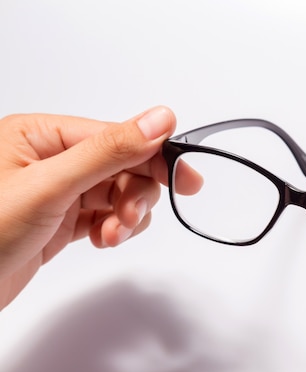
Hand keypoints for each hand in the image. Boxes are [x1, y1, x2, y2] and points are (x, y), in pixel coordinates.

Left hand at [0, 107, 199, 309]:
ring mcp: (59, 192)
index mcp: (41, 136)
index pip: (116, 136)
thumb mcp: (50, 187)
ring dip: (126, 216)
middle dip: (135, 194)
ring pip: (119, 193)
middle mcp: (52, 160)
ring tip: (112, 235)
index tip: (185, 178)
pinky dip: (115, 229)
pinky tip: (104, 240)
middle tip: (131, 218)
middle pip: (123, 166)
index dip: (154, 157)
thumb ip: (109, 151)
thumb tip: (157, 119)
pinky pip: (107, 216)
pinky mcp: (62, 221)